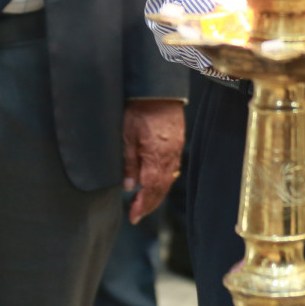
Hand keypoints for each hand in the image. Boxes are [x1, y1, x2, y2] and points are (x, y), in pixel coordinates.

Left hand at [121, 100, 184, 224]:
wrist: (158, 89)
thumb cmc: (139, 109)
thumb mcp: (126, 135)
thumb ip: (129, 162)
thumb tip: (129, 186)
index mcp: (156, 155)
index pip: (152, 188)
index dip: (143, 205)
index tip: (134, 217)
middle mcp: (170, 155)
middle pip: (162, 187)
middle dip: (150, 203)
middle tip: (137, 214)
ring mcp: (176, 149)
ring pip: (169, 178)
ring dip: (157, 193)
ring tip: (145, 202)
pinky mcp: (178, 142)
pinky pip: (173, 167)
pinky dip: (164, 179)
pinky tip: (156, 181)